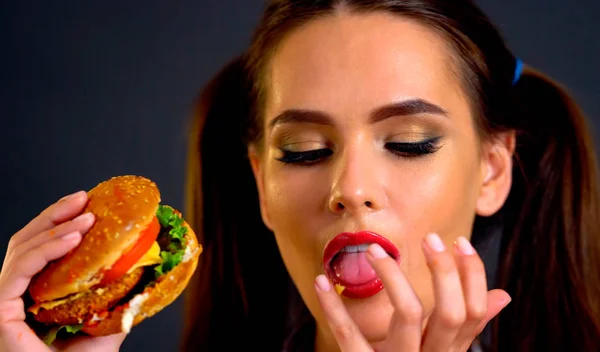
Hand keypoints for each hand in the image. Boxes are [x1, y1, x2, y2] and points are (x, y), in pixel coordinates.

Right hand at [0, 191, 126, 351]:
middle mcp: (18, 295)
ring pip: (21, 249)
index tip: (88, 203)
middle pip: (28, 241)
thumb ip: (119, 299)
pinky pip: (17, 271)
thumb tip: (146, 269)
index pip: (41, 248)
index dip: (60, 222)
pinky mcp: (1, 312)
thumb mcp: (108, 323)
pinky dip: (44, 250)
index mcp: (38, 294)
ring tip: (87, 218)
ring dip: (55, 227)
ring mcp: (6, 303)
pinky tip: (71, 238)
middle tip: (84, 198)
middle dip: (55, 215)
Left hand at [314, 233, 510, 351]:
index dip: (473, 277)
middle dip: (444, 272)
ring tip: (373, 250)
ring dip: (392, 277)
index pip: (474, 312)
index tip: (460, 242)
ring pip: (408, 316)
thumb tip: (503, 295)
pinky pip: (350, 336)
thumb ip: (469, 326)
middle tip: (430, 238)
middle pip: (450, 314)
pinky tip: (321, 282)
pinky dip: (333, 307)